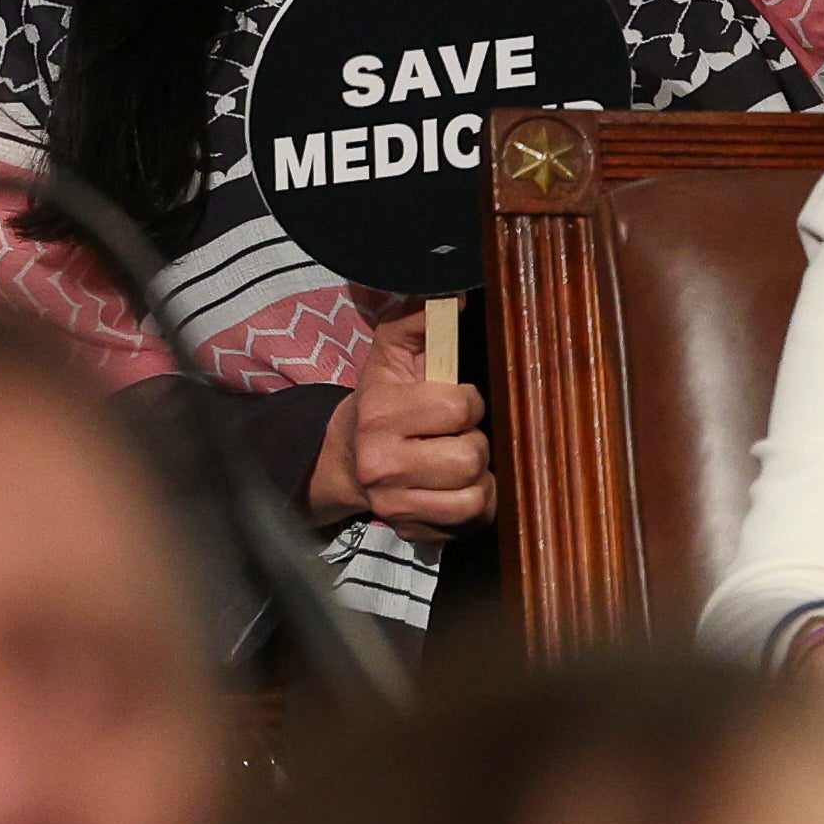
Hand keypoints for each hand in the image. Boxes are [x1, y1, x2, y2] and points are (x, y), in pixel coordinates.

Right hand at [305, 310, 491, 531]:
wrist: (346, 459)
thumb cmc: (384, 399)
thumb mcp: (394, 351)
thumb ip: (421, 318)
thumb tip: (455, 293)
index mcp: (379, 413)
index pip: (459, 407)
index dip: (467, 402)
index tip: (453, 403)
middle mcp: (380, 464)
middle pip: (470, 457)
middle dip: (474, 441)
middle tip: (455, 436)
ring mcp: (392, 504)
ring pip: (474, 496)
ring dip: (477, 477)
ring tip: (457, 462)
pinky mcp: (409, 530)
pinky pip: (469, 522)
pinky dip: (476, 506)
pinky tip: (457, 488)